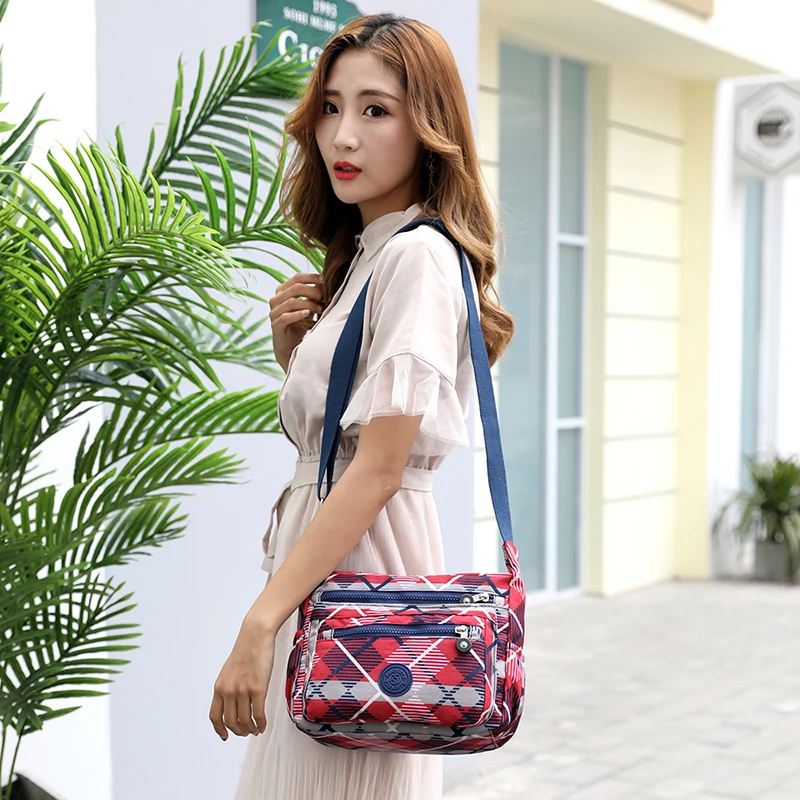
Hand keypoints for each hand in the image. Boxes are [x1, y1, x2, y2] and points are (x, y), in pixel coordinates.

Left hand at [209, 619, 274, 740]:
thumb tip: (233, 704)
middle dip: (239, 731)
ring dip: (251, 729)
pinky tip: (264, 724)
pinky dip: (261, 723)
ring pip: (245, 721)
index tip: (225, 735)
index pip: (215, 716)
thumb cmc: (246, 650)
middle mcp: (228, 691)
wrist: (256, 636)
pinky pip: (258, 714)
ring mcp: (243, 690)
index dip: (220, 729)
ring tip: (256, 729)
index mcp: (219, 687)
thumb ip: (228, 688)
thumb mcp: (229, 671)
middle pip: (231, 722)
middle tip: (246, 732)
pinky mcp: (258, 688)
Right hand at [269, 272, 324, 371]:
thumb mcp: (309, 306)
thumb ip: (313, 295)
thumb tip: (324, 283)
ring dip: (309, 304)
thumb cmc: (300, 323)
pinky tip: (308, 314)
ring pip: (291, 302)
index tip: (324, 280)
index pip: (297, 278)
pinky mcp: (275, 325)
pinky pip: (286, 317)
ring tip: (320, 309)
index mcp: (282, 291)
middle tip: (323, 298)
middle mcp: (276, 299)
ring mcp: (274, 312)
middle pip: (295, 288)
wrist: (290, 345)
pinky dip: (298, 314)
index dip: (311, 277)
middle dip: (312, 291)